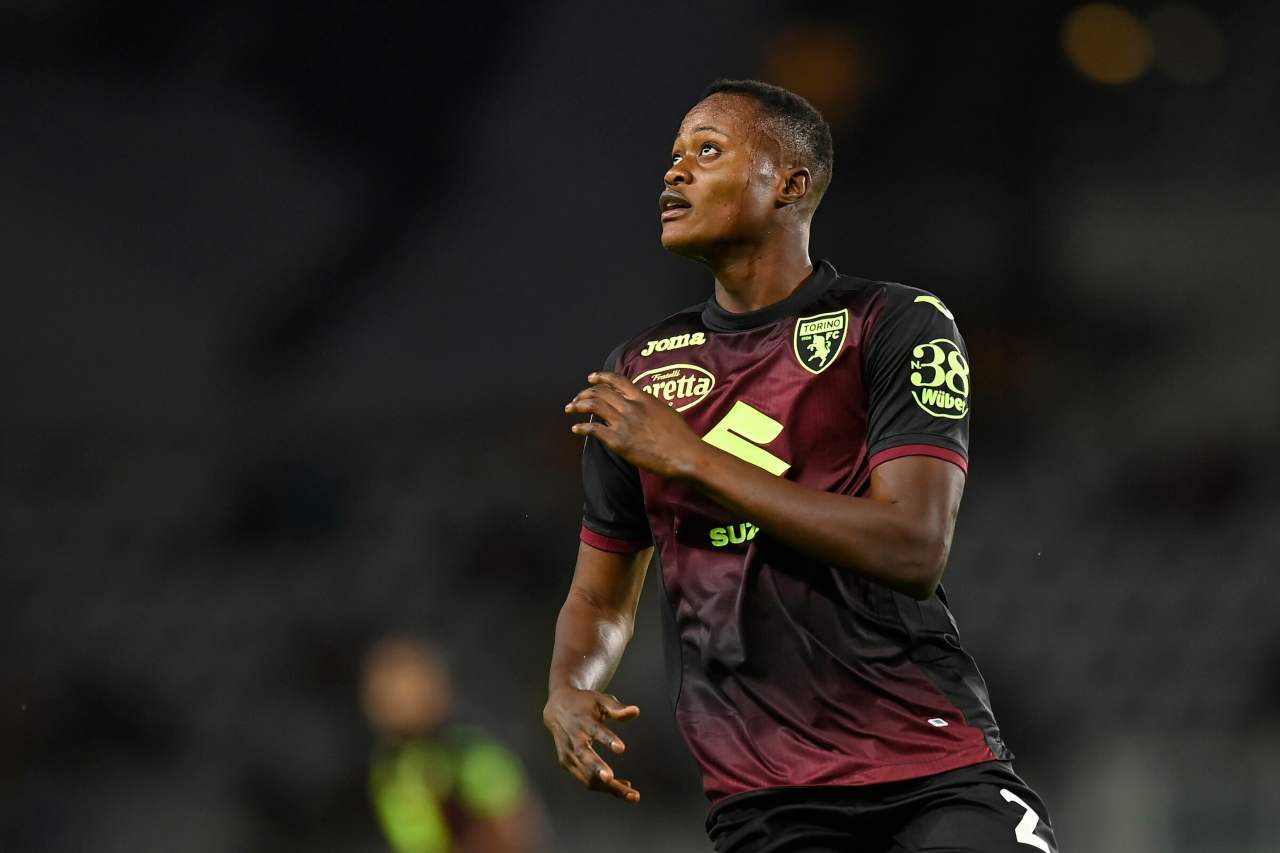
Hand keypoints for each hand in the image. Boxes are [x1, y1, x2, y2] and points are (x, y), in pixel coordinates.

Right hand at [543, 686, 640, 802]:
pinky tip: (623, 787)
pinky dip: (603, 787)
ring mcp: (568, 754)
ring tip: (631, 794)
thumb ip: (617, 708)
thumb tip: (636, 711)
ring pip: (587, 775)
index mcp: (582, 721)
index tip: (621, 748)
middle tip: (611, 779)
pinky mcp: (567, 764)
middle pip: (584, 756)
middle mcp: (573, 739)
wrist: (556, 708)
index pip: (595, 730)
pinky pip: (586, 780)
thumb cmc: (583, 704)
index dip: (607, 739)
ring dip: (608, 787)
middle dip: (598, 769)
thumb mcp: (600, 700)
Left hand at [566, 372, 702, 479]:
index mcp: (643, 398)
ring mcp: (623, 423)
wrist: (684, 454)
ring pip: (594, 406)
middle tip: (576, 399)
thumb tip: (643, 404)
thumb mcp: (666, 411)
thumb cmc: (681, 436)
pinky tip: (575, 429)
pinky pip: (593, 430)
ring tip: (570, 408)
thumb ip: (650, 405)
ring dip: (578, 406)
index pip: (617, 381)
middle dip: (584, 394)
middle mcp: (631, 407)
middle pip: (600, 392)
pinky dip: (581, 428)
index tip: (591, 378)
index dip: (601, 377)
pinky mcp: (618, 441)